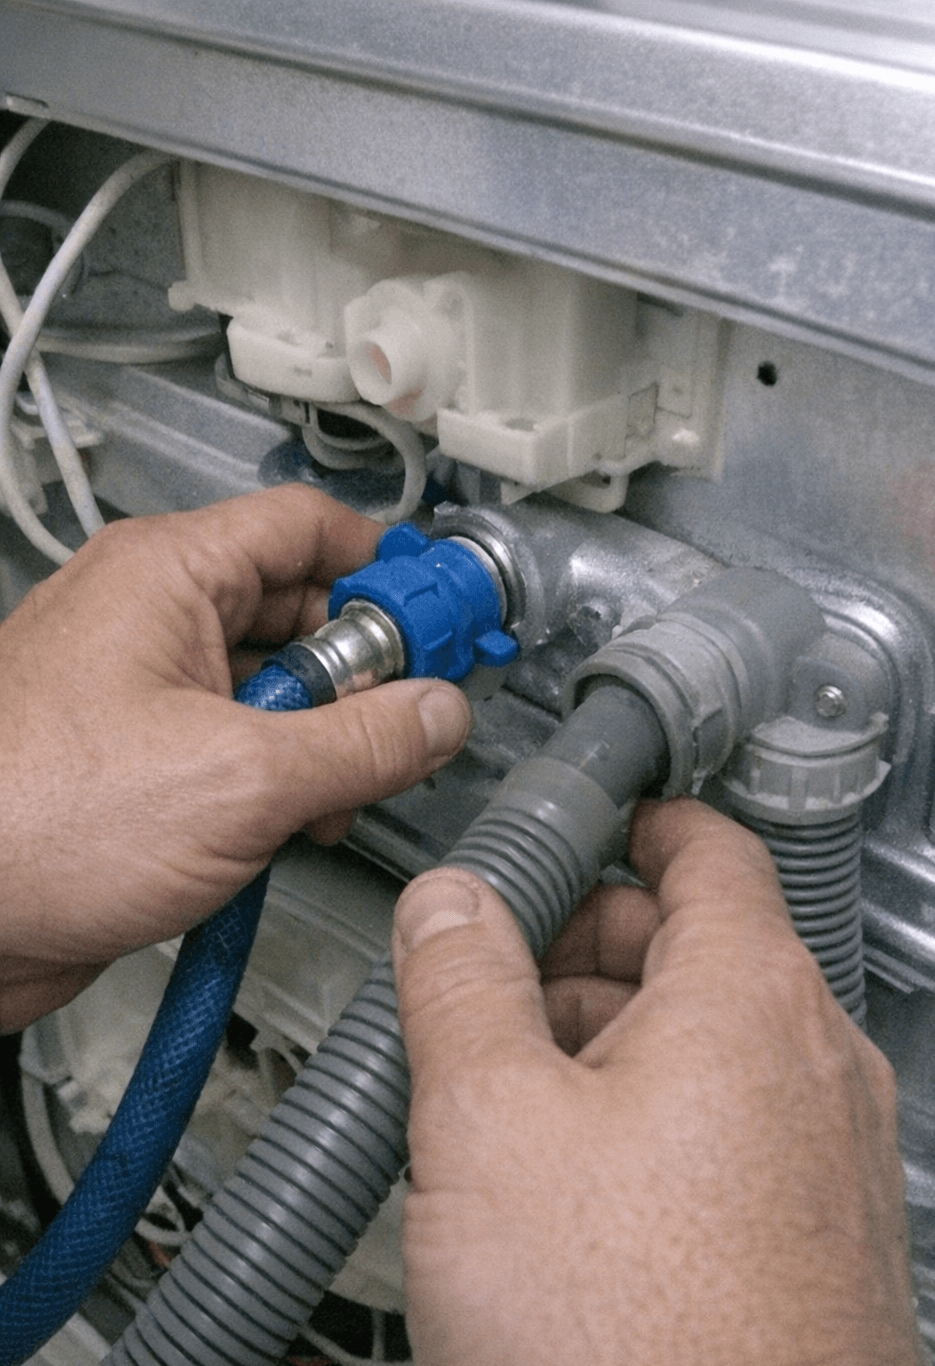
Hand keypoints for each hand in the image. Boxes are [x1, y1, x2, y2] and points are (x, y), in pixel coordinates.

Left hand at [0, 486, 471, 1029]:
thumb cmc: (27, 820)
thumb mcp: (241, 776)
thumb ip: (362, 741)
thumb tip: (436, 713)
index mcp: (165, 576)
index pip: (307, 525)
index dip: (388, 565)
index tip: (448, 614)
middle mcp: (152, 622)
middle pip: (300, 610)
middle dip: (365, 671)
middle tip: (415, 717)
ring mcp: (144, 695)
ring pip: (274, 689)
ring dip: (328, 742)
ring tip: (344, 792)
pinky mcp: (141, 765)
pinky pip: (240, 749)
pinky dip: (283, 782)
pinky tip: (296, 827)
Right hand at [393, 799, 934, 1365]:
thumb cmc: (639, 1364)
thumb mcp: (489, 1128)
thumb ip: (461, 987)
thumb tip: (450, 905)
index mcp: (750, 1001)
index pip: (706, 848)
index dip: (629, 823)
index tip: (577, 831)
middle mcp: (815, 1070)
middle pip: (699, 951)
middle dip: (590, 955)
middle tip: (496, 989)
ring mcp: (827, 1164)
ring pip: (710, 1055)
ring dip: (611, 1055)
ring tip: (510, 1115)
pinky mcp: (815, 1248)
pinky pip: (731, 1143)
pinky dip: (653, 1133)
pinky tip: (573, 1205)